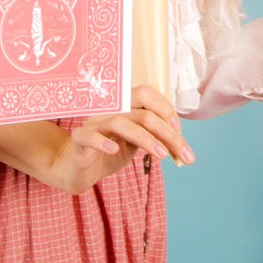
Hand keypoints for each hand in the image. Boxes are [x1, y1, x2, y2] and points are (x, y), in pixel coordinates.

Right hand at [56, 85, 194, 192]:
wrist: (78, 168)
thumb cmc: (110, 151)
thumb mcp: (137, 143)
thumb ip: (156, 138)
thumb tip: (182, 145)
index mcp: (124, 105)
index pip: (147, 94)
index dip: (165, 109)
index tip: (180, 130)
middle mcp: (109, 109)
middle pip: (142, 112)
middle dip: (167, 132)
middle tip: (184, 153)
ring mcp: (93, 123)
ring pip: (121, 123)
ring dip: (146, 139)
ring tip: (162, 155)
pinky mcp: (79, 140)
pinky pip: (89, 136)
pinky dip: (102, 141)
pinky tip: (115, 150)